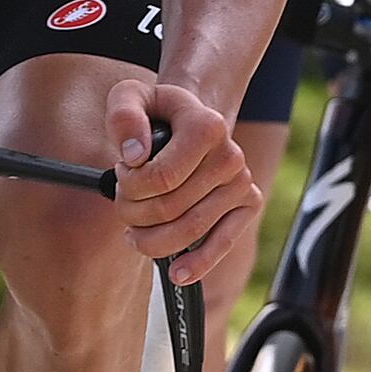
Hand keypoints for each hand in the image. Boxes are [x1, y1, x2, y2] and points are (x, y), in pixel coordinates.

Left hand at [106, 75, 259, 270]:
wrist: (191, 121)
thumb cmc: (157, 114)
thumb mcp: (130, 97)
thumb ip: (123, 117)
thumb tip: (135, 156)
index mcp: (207, 126)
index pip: (161, 178)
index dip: (130, 187)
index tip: (121, 175)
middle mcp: (231, 156)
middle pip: (171, 209)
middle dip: (134, 214)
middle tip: (123, 204)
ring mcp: (243, 182)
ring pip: (189, 231)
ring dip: (152, 240)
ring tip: (134, 231)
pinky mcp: (249, 204)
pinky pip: (223, 243)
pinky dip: (198, 263)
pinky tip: (177, 274)